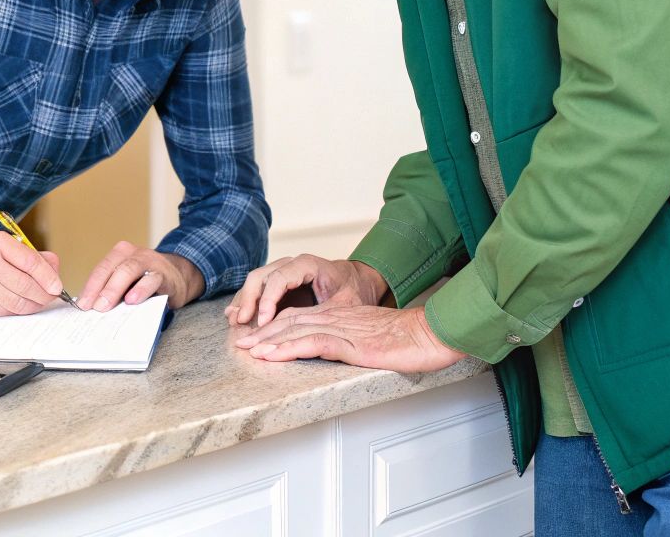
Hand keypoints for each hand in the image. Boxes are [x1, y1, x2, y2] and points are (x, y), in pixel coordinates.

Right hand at [0, 233, 63, 315]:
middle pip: (25, 284)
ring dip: (34, 305)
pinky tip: (24, 304)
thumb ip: (35, 257)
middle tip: (52, 296)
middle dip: (44, 294)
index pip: (30, 262)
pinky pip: (7, 310)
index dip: (47, 276)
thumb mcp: (10, 246)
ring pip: (17, 301)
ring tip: (40, 301)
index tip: (57, 286)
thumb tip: (55, 270)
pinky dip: (20, 310)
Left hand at [77, 241, 203, 310]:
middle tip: (93, 308)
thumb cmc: (146, 281)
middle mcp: (132, 254)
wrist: (179, 276)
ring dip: (115, 289)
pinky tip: (132, 300)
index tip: (82, 305)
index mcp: (119, 254)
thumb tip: (91, 308)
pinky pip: (151, 280)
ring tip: (106, 306)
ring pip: (129, 270)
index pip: (101, 270)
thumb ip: (112, 290)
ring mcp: (149, 261)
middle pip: (112, 269)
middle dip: (100, 289)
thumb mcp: (127, 282)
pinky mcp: (164, 274)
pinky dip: (140, 290)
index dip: (90, 287)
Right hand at [224, 254, 387, 327]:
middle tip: (240, 321)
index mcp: (307, 264)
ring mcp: (283, 271)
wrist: (358, 283)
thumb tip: (295, 329)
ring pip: (255, 281)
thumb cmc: (354, 293)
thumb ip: (321, 313)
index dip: (268, 301)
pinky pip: (258, 289)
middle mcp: (291, 264)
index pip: (279, 279)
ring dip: (244, 301)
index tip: (263, 322)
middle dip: (249, 300)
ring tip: (234, 320)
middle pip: (261, 276)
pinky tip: (237, 316)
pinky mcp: (279, 283)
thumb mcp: (344, 305)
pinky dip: (248, 302)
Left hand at [233, 304, 466, 371]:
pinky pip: (312, 343)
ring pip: (295, 330)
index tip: (255, 335)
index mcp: (339, 315)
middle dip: (263, 331)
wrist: (429, 334)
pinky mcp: (349, 342)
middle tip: (240, 341)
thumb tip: (334, 349)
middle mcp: (335, 317)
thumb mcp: (370, 336)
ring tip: (247, 349)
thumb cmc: (406, 338)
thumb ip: (350, 339)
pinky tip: (272, 355)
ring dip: (268, 340)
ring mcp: (340, 328)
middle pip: (289, 321)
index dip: (273, 325)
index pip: (297, 317)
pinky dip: (288, 348)